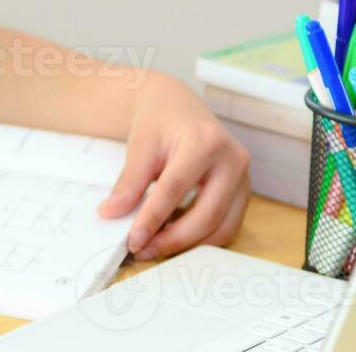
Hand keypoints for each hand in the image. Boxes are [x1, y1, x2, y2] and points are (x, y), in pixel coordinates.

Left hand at [95, 74, 250, 260]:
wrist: (177, 106)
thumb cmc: (160, 121)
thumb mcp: (140, 145)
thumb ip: (129, 182)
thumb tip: (111, 214)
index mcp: (206, 141)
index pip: (175, 189)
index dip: (152, 219)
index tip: (132, 240)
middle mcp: (233, 159)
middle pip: (206, 215)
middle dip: (173, 240)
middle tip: (142, 250)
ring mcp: (244, 177)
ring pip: (221, 228)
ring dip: (188, 245)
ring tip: (154, 245)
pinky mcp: (243, 191)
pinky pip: (226, 226)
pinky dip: (200, 238)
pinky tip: (172, 235)